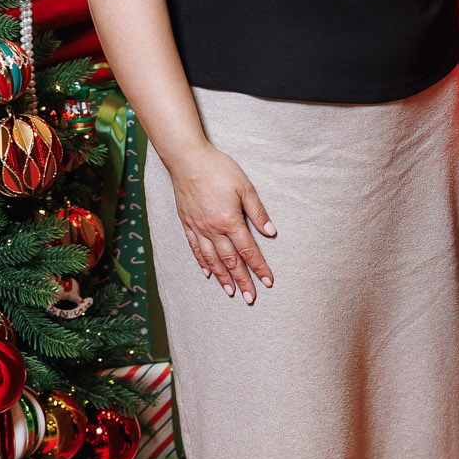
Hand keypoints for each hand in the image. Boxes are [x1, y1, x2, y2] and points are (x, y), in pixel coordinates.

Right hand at [168, 143, 275, 300]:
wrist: (188, 160)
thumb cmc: (218, 169)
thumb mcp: (245, 187)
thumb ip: (257, 211)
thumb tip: (271, 231)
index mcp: (230, 221)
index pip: (248, 250)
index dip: (259, 267)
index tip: (267, 282)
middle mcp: (213, 229)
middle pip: (231, 261)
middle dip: (242, 281)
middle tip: (250, 299)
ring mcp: (198, 228)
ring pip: (212, 260)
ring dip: (223, 278)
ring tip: (231, 292)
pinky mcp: (187, 224)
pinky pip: (196, 249)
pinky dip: (203, 263)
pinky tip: (208, 273)